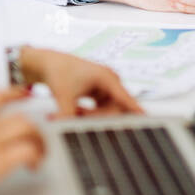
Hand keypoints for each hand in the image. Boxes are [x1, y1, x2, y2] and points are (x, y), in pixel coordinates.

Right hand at [0, 87, 44, 194]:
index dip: (15, 94)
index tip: (26, 95)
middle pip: (20, 116)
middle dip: (35, 128)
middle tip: (38, 139)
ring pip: (28, 129)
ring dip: (39, 142)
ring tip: (39, 155)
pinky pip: (27, 151)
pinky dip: (36, 156)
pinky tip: (33, 166)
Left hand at [19, 46, 141, 117]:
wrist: (48, 64)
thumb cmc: (58, 72)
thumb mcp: (63, 96)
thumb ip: (68, 116)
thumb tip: (70, 131)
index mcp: (106, 77)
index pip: (125, 98)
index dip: (135, 110)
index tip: (146, 119)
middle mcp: (110, 81)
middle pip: (116, 109)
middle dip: (99, 118)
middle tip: (79, 117)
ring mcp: (106, 87)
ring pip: (108, 111)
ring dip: (93, 116)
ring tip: (74, 111)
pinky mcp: (101, 93)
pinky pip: (103, 110)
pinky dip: (90, 114)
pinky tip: (77, 111)